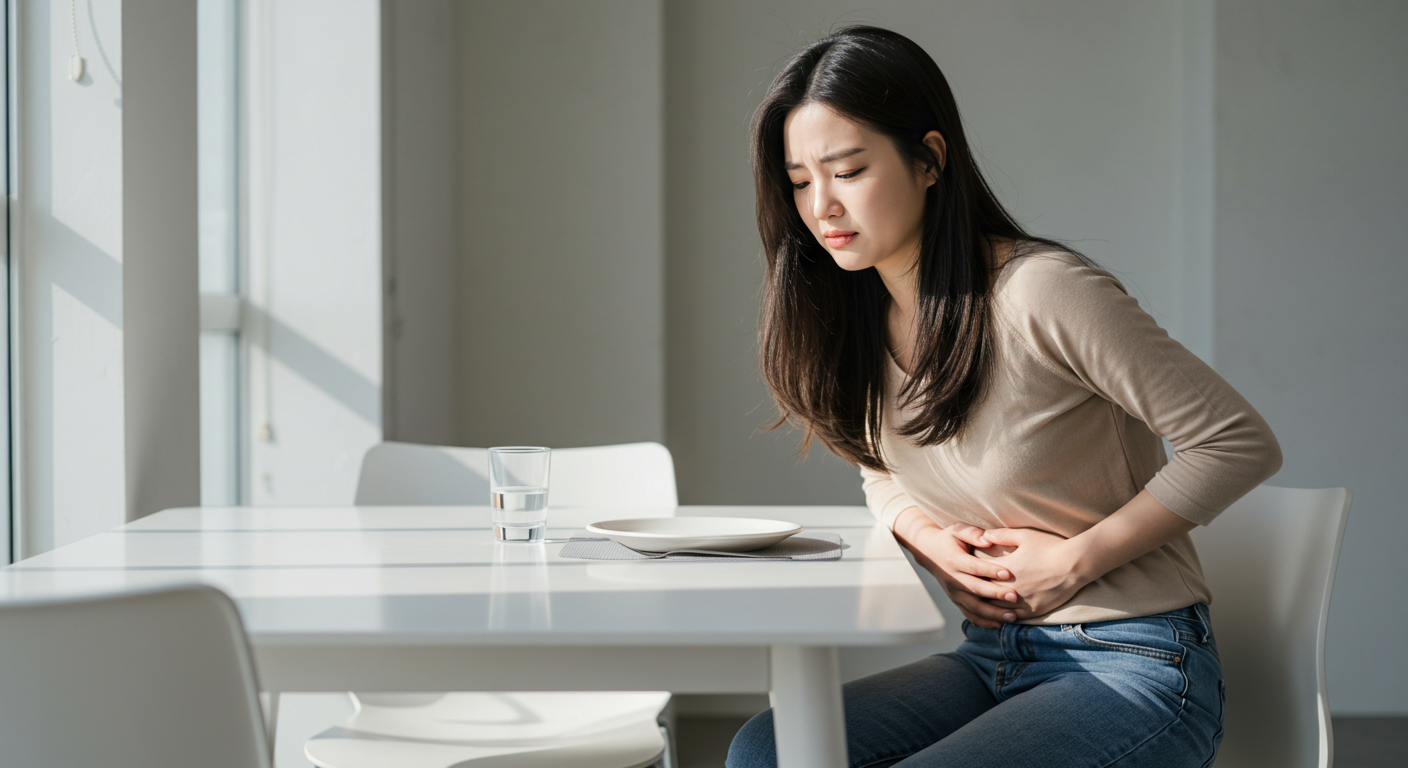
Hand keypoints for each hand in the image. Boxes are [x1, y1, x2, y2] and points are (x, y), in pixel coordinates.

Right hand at [899, 520, 1020, 629]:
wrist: (930, 553)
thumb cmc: (950, 539)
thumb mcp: (957, 529)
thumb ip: (972, 533)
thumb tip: (988, 540)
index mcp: (953, 559)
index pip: (973, 567)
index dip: (990, 571)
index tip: (1008, 574)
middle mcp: (952, 578)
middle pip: (975, 589)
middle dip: (995, 594)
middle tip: (1015, 597)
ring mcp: (953, 592)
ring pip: (973, 607)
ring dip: (992, 613)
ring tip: (1012, 616)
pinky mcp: (955, 601)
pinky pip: (969, 615)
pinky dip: (983, 622)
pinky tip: (999, 624)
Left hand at [976, 528, 1088, 619]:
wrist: (1075, 564)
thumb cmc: (1050, 546)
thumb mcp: (1024, 535)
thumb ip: (1001, 535)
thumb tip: (983, 535)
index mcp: (1004, 568)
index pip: (978, 574)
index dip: (971, 572)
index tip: (967, 570)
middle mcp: (1009, 587)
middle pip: (983, 593)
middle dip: (976, 590)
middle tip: (968, 589)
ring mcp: (1021, 601)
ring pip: (995, 608)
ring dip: (987, 605)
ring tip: (980, 603)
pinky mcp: (1033, 611)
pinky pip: (1012, 617)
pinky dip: (1003, 615)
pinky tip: (1000, 613)